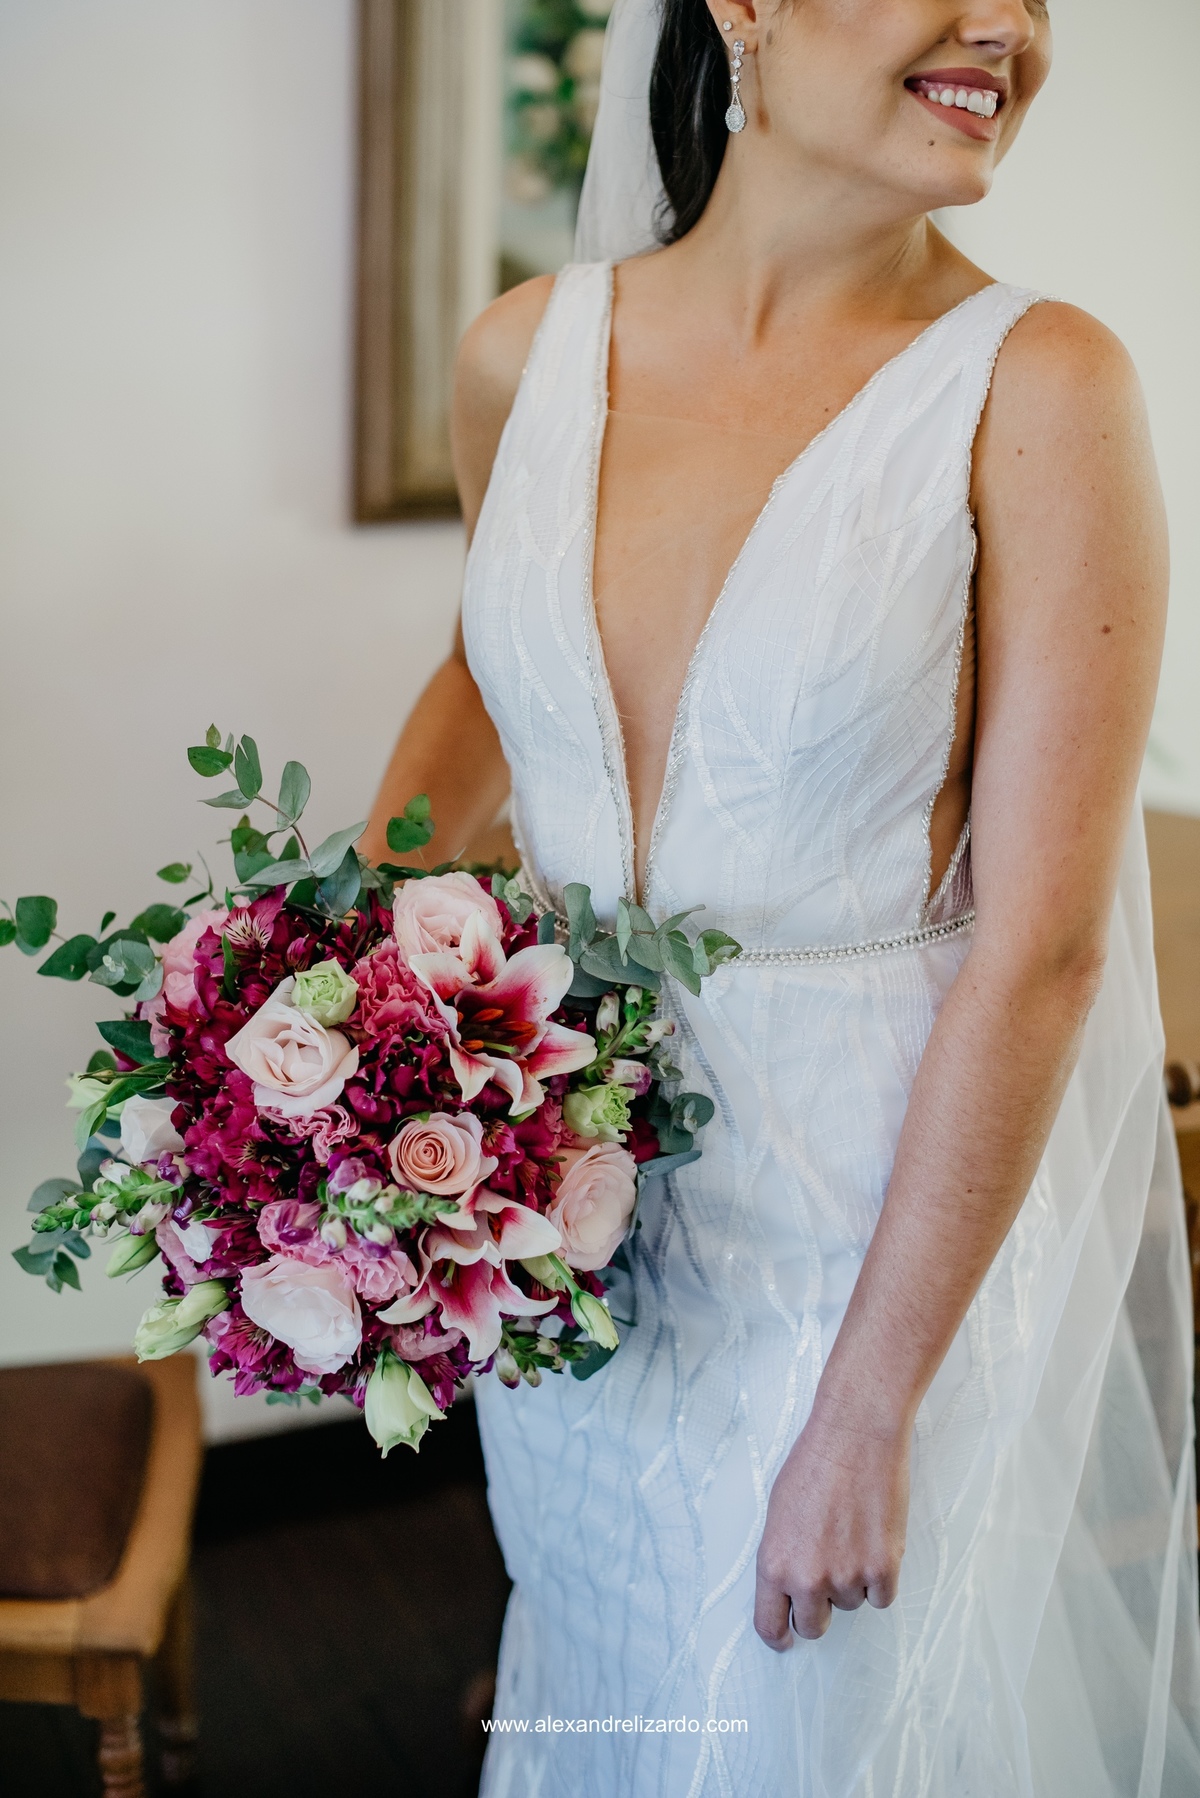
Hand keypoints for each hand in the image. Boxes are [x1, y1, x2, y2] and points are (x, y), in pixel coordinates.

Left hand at [754, 1399, 910, 1647]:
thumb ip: (783, 1558)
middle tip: (828, 1574)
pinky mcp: (883, 1568)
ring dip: (853, 1580)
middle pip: (814, 1626)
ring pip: (852, 1603)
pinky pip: (882, 1597)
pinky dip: (881, 1576)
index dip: (780, 1636)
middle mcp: (807, 1578)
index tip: (787, 1637)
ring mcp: (846, 1576)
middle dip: (821, 1608)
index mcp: (774, 1564)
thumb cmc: (814, 1464)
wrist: (855, 1435)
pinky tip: (873, 1539)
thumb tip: (789, 1589)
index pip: (769, 1626)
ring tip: (852, 1533)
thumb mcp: (778, 1514)